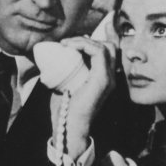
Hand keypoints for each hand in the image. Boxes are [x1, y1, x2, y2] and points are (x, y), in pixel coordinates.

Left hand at [49, 35, 117, 152]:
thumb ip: (67, 71)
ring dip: (84, 41)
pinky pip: (99, 52)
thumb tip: (55, 55)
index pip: (107, 52)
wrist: (68, 126)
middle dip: (89, 40)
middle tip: (68, 44)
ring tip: (66, 45)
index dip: (92, 41)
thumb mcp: (67, 83)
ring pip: (105, 47)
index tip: (69, 43)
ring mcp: (108, 78)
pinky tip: (69, 47)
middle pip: (110, 47)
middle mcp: (110, 77)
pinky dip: (84, 45)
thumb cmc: (65, 108)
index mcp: (103, 78)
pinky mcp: (102, 79)